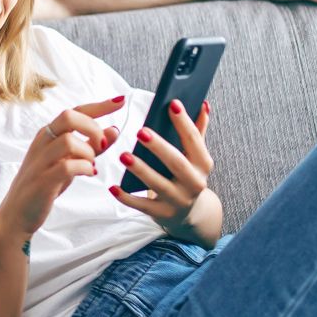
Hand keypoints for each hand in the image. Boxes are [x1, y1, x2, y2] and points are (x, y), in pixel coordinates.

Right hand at [0, 98, 123, 240]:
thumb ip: (91, 146)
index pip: (76, 111)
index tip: (121, 101)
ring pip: (69, 141)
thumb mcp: (70, 162)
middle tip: (102, 145)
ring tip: (91, 165)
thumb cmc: (45, 184)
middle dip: (92, 128)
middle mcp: (43, 142)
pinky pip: (67, 166)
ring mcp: (41, 160)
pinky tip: (87, 174)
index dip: (99, 106)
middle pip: (68, 116)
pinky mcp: (42, 180)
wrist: (18, 212)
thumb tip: (113, 130)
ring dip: (88, 152)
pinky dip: (83, 168)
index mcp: (49, 134)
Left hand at [110, 99, 220, 246]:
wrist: (190, 214)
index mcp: (202, 164)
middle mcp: (194, 183)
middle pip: (177, 163)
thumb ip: (197, 131)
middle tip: (140, 131)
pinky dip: (127, 198)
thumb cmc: (186, 174)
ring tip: (123, 155)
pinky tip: (112, 188)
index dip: (184, 122)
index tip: (172, 103)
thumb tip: (203, 104)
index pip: (194, 140)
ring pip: (158, 185)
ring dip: (141, 170)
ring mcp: (178, 200)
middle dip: (159, 147)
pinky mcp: (163, 213)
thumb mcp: (195, 156)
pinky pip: (142, 206)